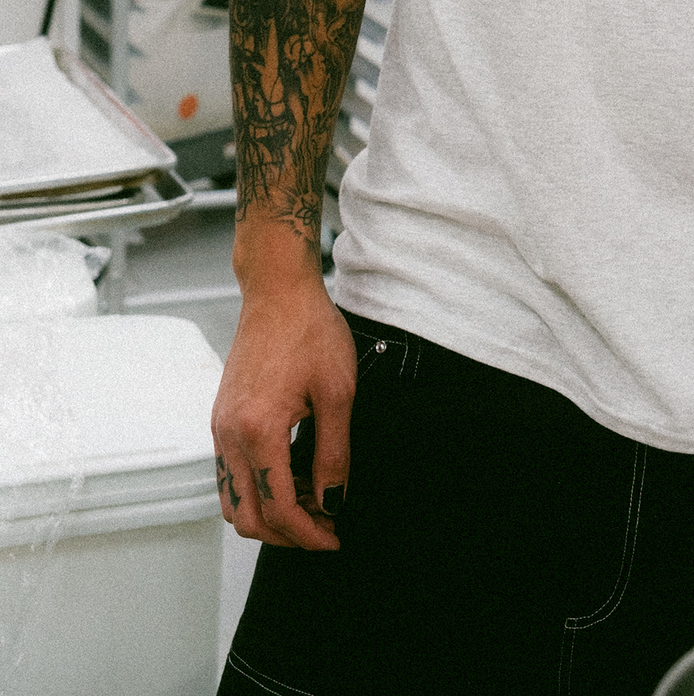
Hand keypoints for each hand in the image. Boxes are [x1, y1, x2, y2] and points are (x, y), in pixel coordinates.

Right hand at [212, 270, 356, 549]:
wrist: (278, 291)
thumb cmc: (310, 329)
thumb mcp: (338, 393)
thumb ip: (335, 455)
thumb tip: (334, 502)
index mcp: (258, 430)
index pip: (279, 510)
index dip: (309, 534)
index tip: (334, 537)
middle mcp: (229, 435)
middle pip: (248, 517)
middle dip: (287, 534)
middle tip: (325, 526)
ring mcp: (219, 428)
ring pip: (232, 502)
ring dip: (268, 516)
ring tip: (310, 504)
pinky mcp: (221, 419)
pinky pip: (230, 475)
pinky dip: (256, 490)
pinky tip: (290, 478)